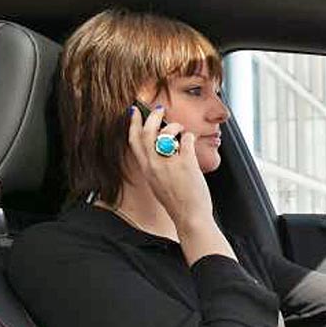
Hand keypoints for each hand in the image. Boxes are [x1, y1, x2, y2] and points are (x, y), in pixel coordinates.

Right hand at [126, 104, 213, 232]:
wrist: (190, 217)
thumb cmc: (177, 202)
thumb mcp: (157, 183)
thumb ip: (155, 166)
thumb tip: (159, 147)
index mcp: (146, 169)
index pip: (133, 141)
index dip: (133, 123)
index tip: (134, 111)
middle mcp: (155, 165)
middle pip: (147, 132)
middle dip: (153, 117)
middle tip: (160, 110)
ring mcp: (170, 164)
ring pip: (167, 133)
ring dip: (174, 126)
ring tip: (180, 129)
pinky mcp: (186, 164)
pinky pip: (187, 140)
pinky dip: (190, 136)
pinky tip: (192, 140)